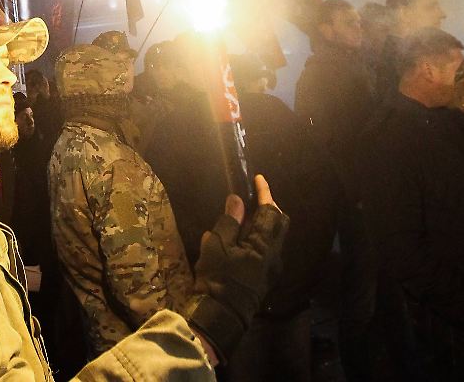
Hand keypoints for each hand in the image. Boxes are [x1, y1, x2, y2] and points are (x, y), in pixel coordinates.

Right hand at [184, 174, 288, 363]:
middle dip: (267, 208)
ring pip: (269, 238)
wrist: (220, 317)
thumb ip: (230, 220)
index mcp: (265, 246)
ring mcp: (270, 270)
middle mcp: (274, 257)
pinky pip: (261, 251)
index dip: (265, 193)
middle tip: (252, 197)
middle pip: (277, 225)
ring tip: (236, 218)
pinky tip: (231, 240)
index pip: (270, 212)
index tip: (258, 178)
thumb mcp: (218, 245)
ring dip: (257, 224)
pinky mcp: (262, 279)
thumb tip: (238, 199)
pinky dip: (251, 239)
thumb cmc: (219, 278)